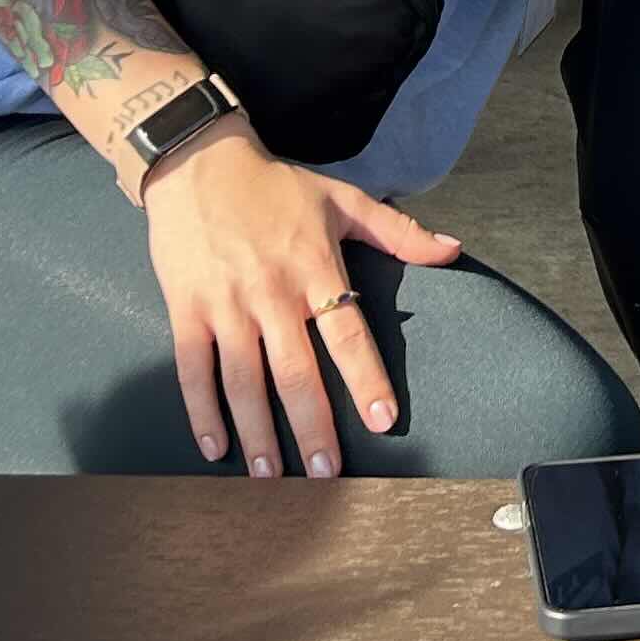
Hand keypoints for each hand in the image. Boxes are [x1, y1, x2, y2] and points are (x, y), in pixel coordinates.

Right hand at [135, 123, 463, 477]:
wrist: (197, 163)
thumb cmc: (275, 186)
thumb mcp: (342, 199)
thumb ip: (398, 231)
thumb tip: (453, 252)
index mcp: (314, 267)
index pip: (347, 332)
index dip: (366, 378)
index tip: (383, 421)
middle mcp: (270, 292)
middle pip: (295, 371)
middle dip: (312, 426)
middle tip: (326, 474)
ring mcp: (225, 304)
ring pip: (243, 381)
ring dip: (258, 433)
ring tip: (271, 477)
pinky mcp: (186, 310)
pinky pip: (194, 370)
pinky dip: (203, 412)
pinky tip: (215, 448)